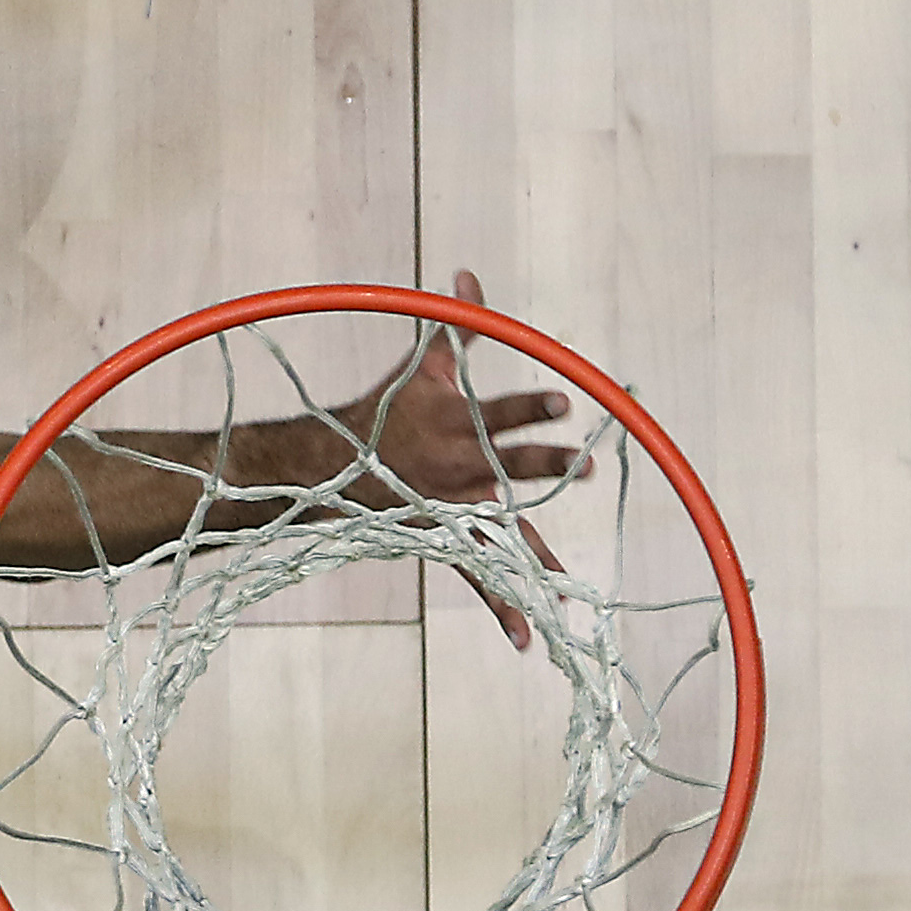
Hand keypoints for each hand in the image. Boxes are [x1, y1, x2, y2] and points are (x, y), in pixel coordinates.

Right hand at [363, 271, 581, 654]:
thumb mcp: (422, 365)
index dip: (528, 408)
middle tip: (580, 468)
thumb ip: (459, 325)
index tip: (564, 405)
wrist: (330, 467)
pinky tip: (526, 639)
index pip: (497, 411)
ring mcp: (452, 509)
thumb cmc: (385, 408)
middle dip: (542, 468)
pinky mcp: (445, 540)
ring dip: (536, 562)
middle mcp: (456, 468)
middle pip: (507, 469)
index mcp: (452, 422)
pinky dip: (502, 608)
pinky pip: (478, 578)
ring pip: (502, 537)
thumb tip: (469, 270)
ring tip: (567, 592)